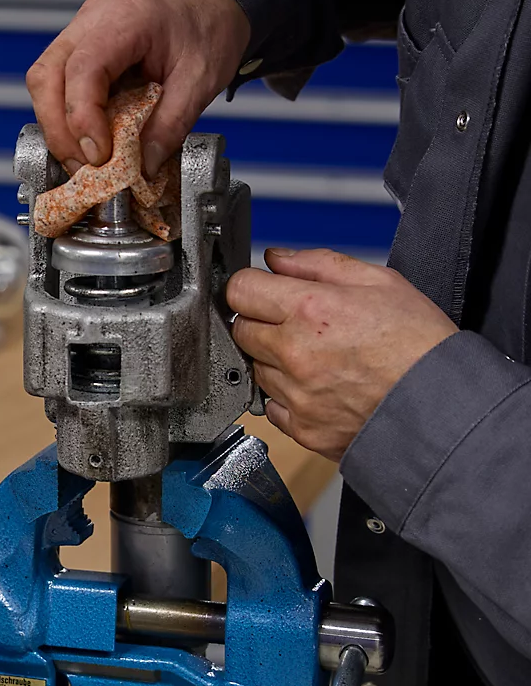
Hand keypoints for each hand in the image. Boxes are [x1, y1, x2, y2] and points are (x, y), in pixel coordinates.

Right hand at [25, 0, 249, 178]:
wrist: (207, 3)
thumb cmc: (206, 28)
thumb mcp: (202, 80)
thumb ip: (172, 124)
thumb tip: (142, 167)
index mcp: (126, 19)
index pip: (83, 69)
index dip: (82, 118)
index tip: (99, 155)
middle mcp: (91, 21)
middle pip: (46, 77)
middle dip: (59, 131)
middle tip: (84, 168)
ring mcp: (78, 33)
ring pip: (43, 84)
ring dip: (57, 129)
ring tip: (84, 161)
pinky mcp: (77, 50)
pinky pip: (55, 87)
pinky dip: (65, 121)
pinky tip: (85, 142)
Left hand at [227, 248, 457, 461]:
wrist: (445, 405)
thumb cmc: (420, 344)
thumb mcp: (379, 282)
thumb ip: (318, 264)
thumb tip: (277, 259)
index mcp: (310, 309)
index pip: (240, 289)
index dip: (251, 286)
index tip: (263, 291)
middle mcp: (294, 353)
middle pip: (241, 330)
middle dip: (261, 322)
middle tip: (297, 325)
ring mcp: (295, 394)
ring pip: (256, 368)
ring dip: (275, 361)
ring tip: (318, 358)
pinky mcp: (301, 427)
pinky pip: (272, 406)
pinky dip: (286, 397)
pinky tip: (318, 388)